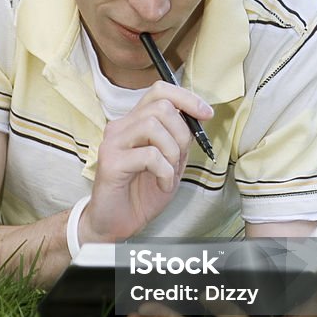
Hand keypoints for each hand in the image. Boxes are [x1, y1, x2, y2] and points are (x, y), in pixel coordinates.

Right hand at [79, 81, 213, 242]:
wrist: (116, 224)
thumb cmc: (141, 194)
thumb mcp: (171, 162)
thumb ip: (180, 138)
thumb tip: (200, 116)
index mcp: (134, 123)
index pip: (159, 91)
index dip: (186, 98)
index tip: (206, 114)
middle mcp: (121, 127)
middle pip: (160, 106)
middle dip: (182, 133)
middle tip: (180, 158)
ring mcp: (113, 143)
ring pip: (153, 126)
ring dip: (172, 153)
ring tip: (169, 173)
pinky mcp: (110, 162)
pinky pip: (149, 155)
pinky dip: (165, 172)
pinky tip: (162, 184)